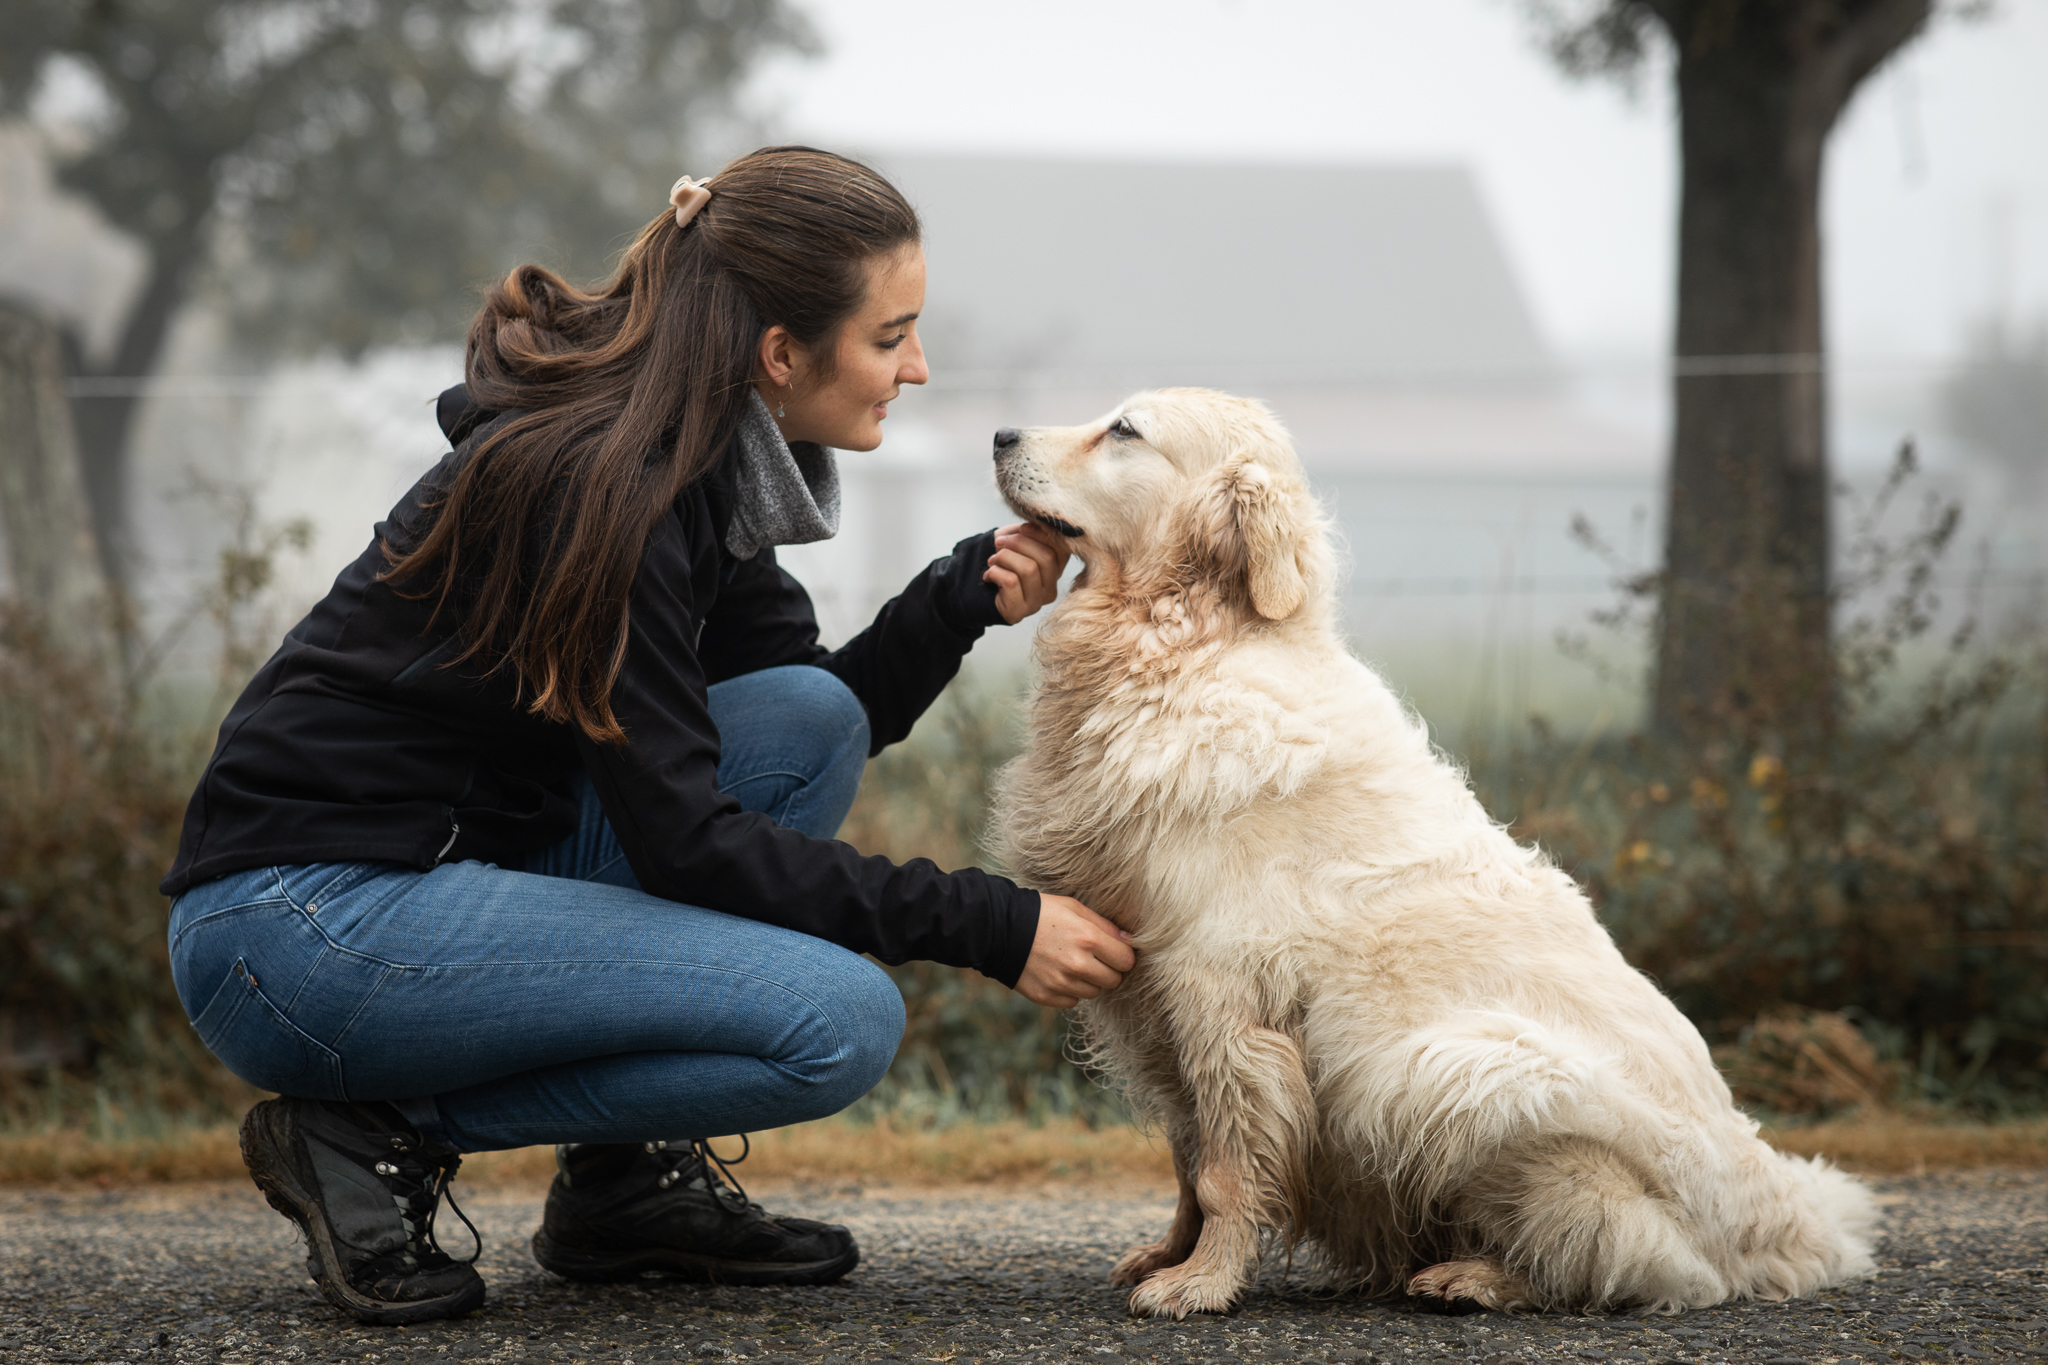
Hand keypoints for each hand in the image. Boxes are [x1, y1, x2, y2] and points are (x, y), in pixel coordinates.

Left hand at [984, 522, 1069, 624]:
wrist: (975, 590)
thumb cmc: (1001, 564)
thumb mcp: (1018, 543)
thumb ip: (1031, 532)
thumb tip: (1040, 521)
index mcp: (1055, 571)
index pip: (1061, 548)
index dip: (1041, 533)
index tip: (1021, 528)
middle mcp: (1050, 589)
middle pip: (1046, 557)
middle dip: (1018, 543)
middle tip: (999, 543)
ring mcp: (1036, 603)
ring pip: (1028, 569)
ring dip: (1004, 558)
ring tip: (992, 560)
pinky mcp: (1018, 611)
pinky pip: (1011, 582)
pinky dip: (995, 572)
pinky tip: (989, 575)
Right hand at [1015, 893, 1136, 1007]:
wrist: (998, 929)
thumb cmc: (1040, 913)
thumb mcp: (1074, 908)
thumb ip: (1105, 925)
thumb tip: (1129, 941)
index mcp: (1088, 938)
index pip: (1126, 960)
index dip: (1122, 956)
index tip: (1114, 951)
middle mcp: (1077, 964)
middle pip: (1114, 980)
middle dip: (1108, 970)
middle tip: (1093, 958)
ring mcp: (1061, 983)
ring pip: (1094, 993)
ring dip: (1088, 981)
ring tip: (1071, 963)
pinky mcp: (1046, 997)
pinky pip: (1072, 1001)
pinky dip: (1069, 991)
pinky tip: (1057, 973)